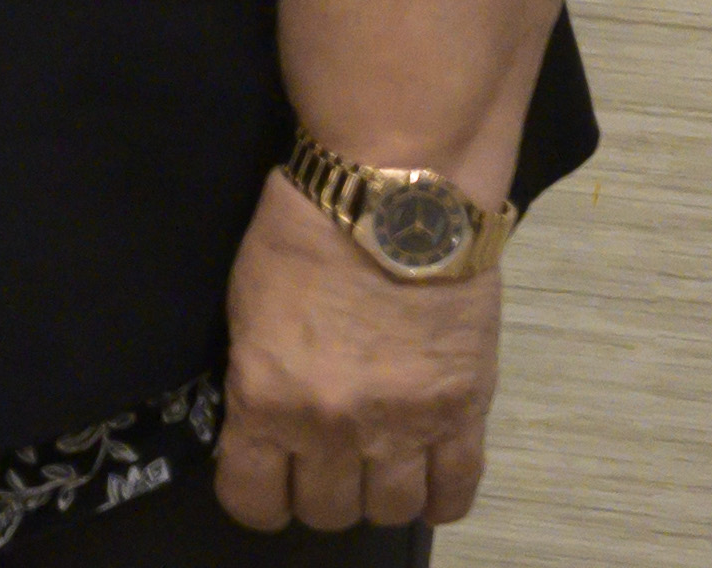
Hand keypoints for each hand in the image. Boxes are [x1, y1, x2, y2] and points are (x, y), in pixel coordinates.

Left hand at [217, 172, 502, 533]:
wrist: (392, 199)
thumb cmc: (302, 236)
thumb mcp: (248, 311)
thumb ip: (257, 380)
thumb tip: (265, 424)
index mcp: (268, 400)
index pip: (252, 500)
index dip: (257, 496)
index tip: (265, 478)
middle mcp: (333, 429)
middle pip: (327, 512)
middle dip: (320, 491)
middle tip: (326, 457)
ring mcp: (404, 426)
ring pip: (390, 511)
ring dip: (379, 493)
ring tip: (378, 463)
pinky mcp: (463, 412)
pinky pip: (456, 491)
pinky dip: (440, 499)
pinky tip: (428, 479)